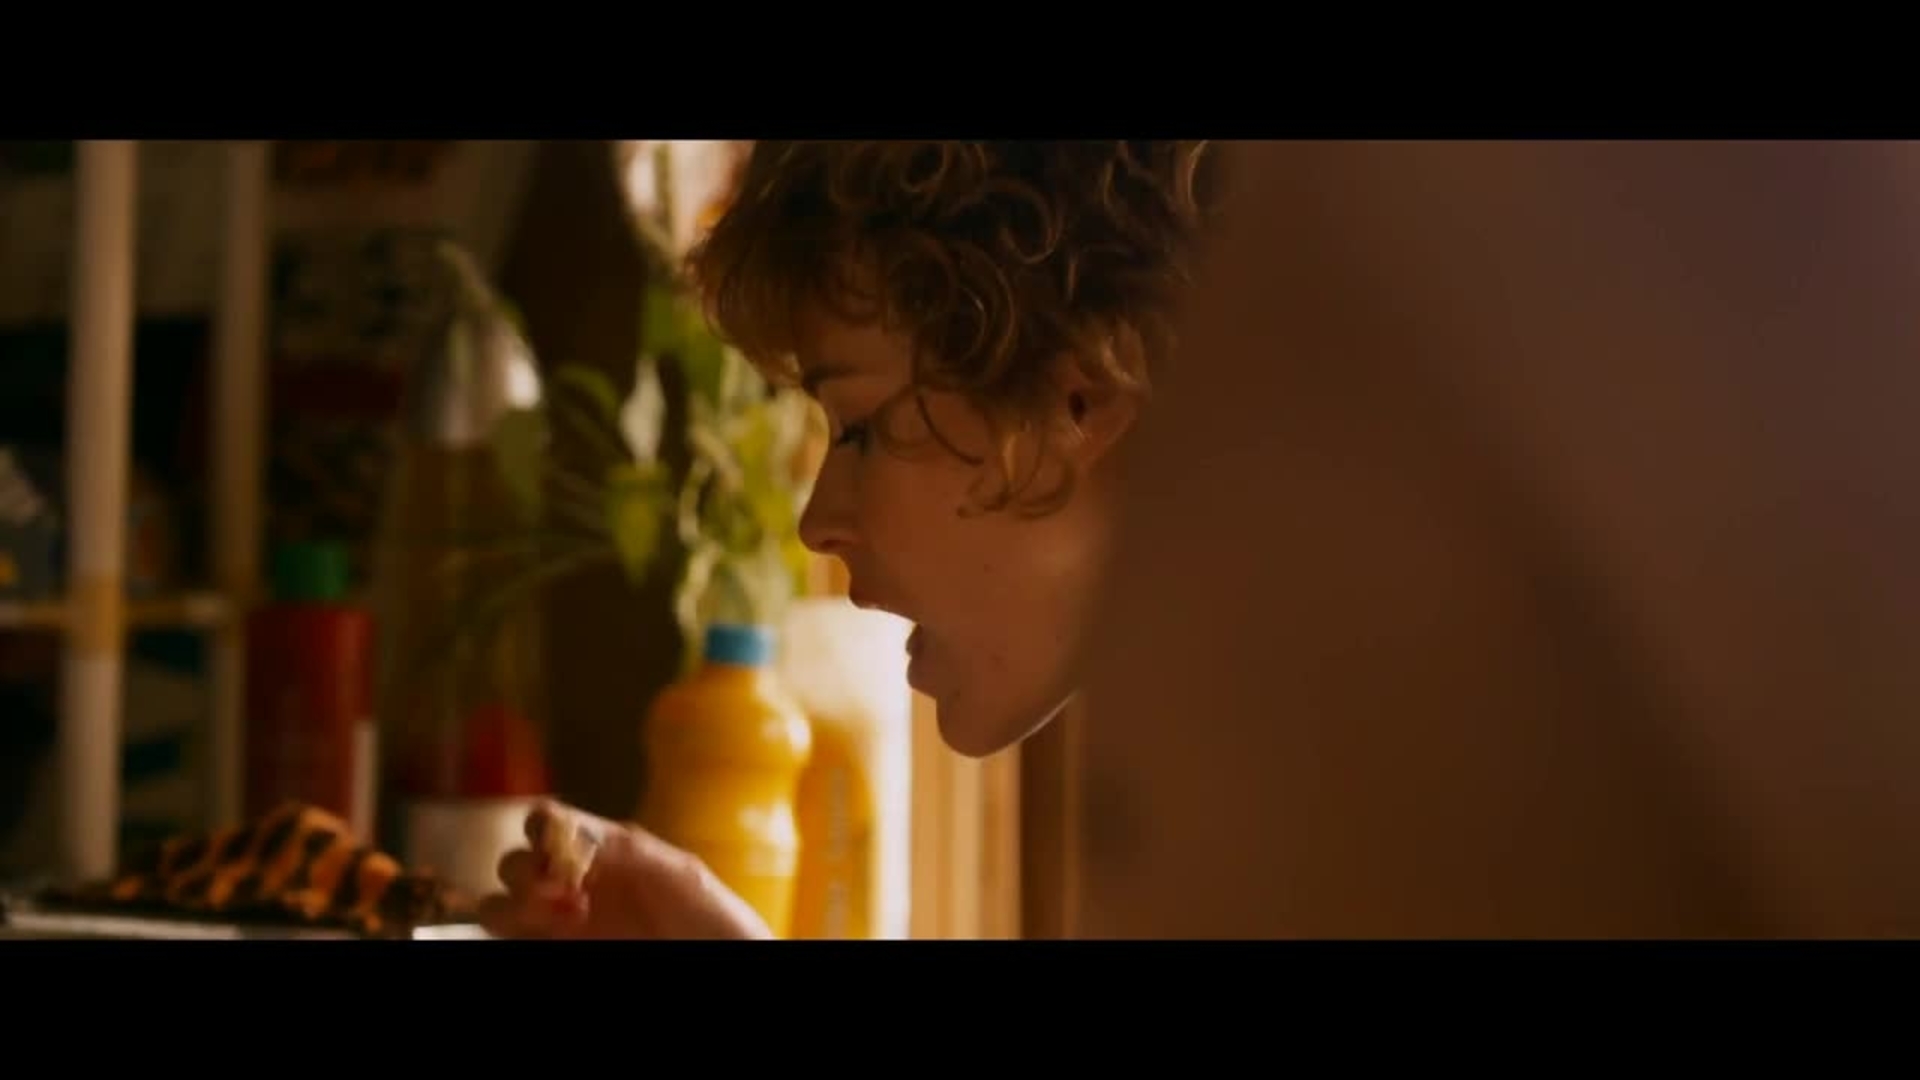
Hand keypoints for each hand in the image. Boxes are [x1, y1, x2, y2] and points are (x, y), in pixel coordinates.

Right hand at [477, 800, 773, 939]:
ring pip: (501, 906)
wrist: (721, 958)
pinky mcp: (559, 951)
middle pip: (517, 864)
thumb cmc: (710, 916)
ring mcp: (564, 923)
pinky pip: (514, 938)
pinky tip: (555, 934)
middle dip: (525, 871)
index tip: (551, 845)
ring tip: (556, 917)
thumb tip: (572, 833)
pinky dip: (515, 932)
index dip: (539, 828)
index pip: (548, 823)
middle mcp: (576, 883)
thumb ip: (626, 848)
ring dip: (511, 906)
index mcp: (603, 850)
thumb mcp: (677, 870)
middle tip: (557, 888)